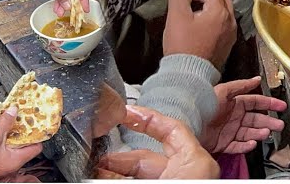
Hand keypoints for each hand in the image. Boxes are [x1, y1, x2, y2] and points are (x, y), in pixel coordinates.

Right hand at [0, 106, 41, 181]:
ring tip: (10, 121)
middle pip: (24, 145)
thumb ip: (5, 123)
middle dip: (23, 131)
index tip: (36, 123)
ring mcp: (3, 163)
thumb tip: (14, 110)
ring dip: (11, 134)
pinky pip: (2, 148)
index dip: (38, 134)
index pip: (36, 147)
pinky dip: (2, 139)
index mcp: (17, 160)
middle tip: (22, 118)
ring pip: (12, 146)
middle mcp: (12, 163)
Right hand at [96, 105, 219, 179]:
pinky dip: (123, 179)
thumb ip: (134, 165)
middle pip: (148, 155)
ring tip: (93, 168)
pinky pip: (143, 181)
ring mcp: (178, 181)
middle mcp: (188, 171)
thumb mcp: (163, 175)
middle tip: (96, 155)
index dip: (146, 118)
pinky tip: (103, 178)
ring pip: (141, 172)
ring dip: (115, 170)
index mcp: (196, 160)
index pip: (171, 128)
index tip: (125, 112)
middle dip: (118, 155)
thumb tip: (101, 166)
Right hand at [163, 0, 236, 68]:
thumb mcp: (176, 16)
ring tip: (190, 3)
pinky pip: (221, 22)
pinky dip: (211, 14)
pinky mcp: (226, 44)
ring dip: (208, 2)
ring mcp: (230, 34)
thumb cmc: (182, 46)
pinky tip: (198, 18)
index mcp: (219, 12)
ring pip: (222, 9)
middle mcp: (230, 21)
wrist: (189, 76)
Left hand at [202, 77, 286, 154]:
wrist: (187, 122)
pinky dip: (246, 146)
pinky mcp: (223, 143)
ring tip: (265, 133)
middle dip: (269, 121)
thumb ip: (241, 85)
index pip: (256, 102)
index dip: (269, 103)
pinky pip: (238, 146)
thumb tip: (256, 79)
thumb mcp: (223, 90)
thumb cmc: (201, 104)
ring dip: (259, 133)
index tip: (281, 106)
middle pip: (256, 119)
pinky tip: (252, 143)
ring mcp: (229, 130)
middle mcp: (233, 117)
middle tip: (279, 124)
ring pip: (249, 133)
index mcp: (234, 103)